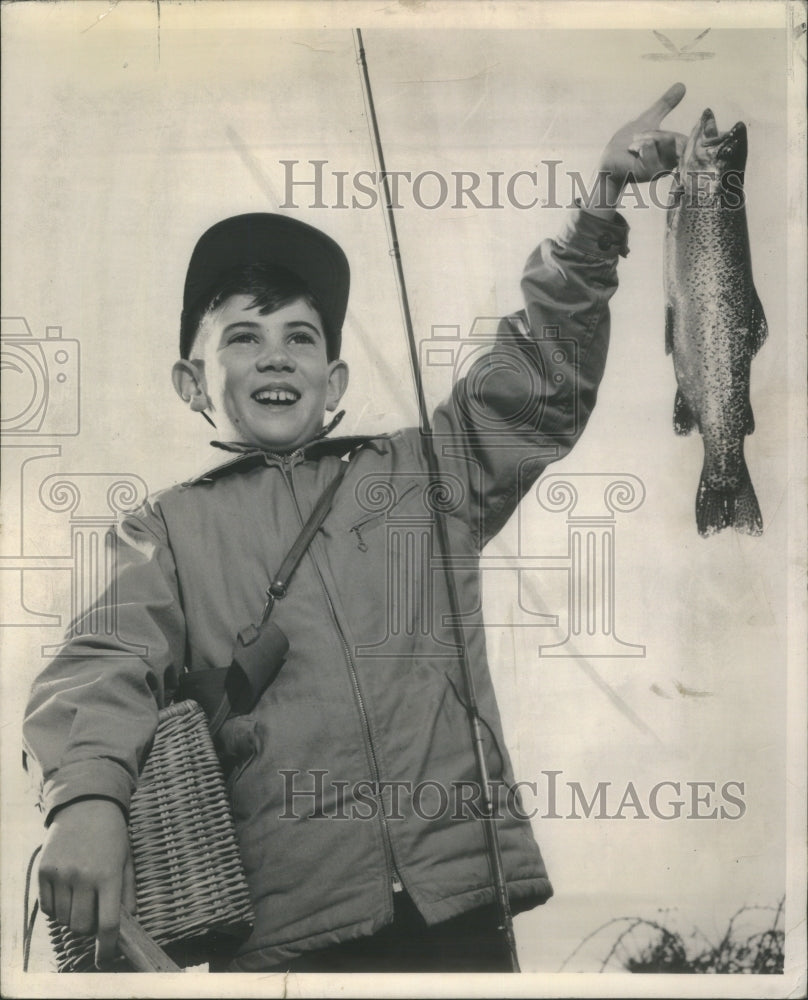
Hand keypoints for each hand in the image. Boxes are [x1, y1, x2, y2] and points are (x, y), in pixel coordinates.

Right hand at [38, 798, 135, 968]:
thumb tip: (127, 924)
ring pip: (64, 919)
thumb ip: (127, 894)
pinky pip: (48, 907)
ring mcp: (61, 873)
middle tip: (94, 912)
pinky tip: (66, 889)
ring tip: (81, 894)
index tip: (105, 959)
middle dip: (89, 928)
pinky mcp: (43, 871)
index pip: (107, 923)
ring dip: (73, 916)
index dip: (107, 947)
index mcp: (108, 874)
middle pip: (82, 927)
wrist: (86, 805)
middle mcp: (83, 876)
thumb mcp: (126, 861)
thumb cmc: (111, 836)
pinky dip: (57, 907)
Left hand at [583, 83, 687, 213]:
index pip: (686, 140)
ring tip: (633, 145)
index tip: (653, 133)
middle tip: (639, 138)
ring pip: (665, 141)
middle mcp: (669, 164)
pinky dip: (639, 144)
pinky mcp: (648, 172)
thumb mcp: (648, 121)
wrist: (608, 162)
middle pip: (676, 140)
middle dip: (657, 134)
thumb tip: (681, 85)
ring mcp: (660, 170)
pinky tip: (631, 151)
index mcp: (671, 154)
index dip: (672, 133)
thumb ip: (664, 106)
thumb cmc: (626, 145)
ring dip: (647, 138)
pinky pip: (650, 147)